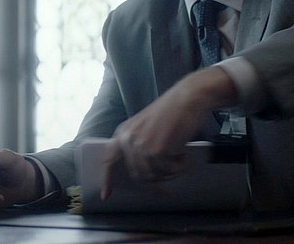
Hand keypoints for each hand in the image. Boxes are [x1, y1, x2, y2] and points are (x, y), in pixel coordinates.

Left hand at [100, 67, 236, 199]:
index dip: (107, 179)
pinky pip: (169, 172)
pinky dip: (180, 167)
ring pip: (154, 176)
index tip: (105, 196)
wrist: (188, 98)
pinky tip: (184, 154)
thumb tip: (141, 172)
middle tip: (172, 178)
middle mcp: (128, 140)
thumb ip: (138, 144)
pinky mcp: (156, 151)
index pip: (109, 159)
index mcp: (123, 133)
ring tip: (180, 157)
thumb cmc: (173, 111)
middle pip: (138, 175)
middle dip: (157, 181)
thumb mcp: (146, 126)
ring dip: (171, 172)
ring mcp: (141, 146)